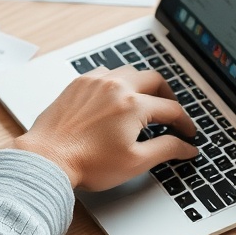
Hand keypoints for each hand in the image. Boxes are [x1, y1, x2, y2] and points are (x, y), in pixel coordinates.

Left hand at [12, 66, 198, 190]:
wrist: (47, 159)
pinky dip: (115, 80)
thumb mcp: (135, 162)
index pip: (171, 109)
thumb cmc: (87, 163)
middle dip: (167, 95)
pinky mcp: (78, 84)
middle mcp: (116, 87)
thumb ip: (166, 150)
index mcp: (134, 105)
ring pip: (129, 71)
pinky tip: (114, 95)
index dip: (184, 123)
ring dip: (141, 83)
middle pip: (154, 80)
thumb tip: (187, 147)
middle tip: (171, 111)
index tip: (188, 133)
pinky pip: (104, 72)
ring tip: (145, 99)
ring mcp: (95, 82)